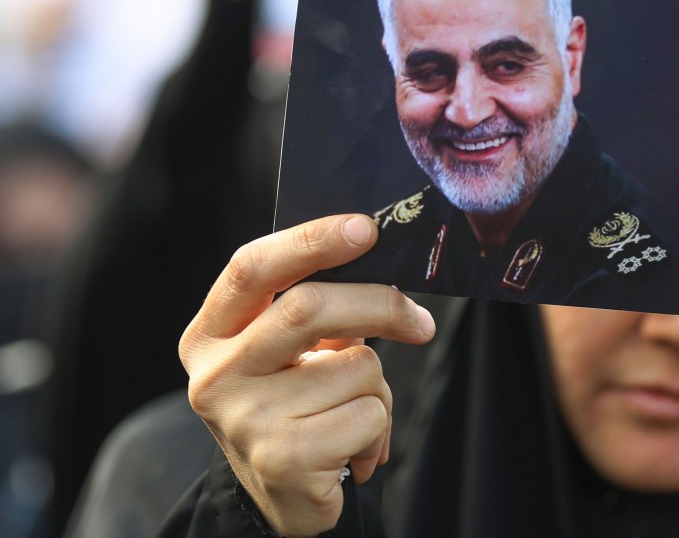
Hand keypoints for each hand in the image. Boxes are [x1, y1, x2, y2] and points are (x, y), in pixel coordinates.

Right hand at [179, 214, 435, 536]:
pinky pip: (368, 415)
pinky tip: (351, 451)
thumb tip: (387, 276)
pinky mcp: (282, 459)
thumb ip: (318, 309)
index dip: (310, 240)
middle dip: (379, 305)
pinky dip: (379, 429)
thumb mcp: (287, 354)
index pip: (252, 267)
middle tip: (418, 320)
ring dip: (378, 388)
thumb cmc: (293, 408)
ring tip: (350, 414)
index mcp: (211, 333)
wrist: (280, 499)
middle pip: (308, 309)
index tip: (365, 228)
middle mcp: (216, 375)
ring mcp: (245, 419)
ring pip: (355, 367)